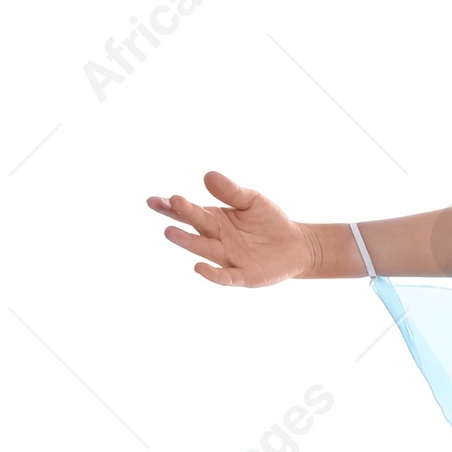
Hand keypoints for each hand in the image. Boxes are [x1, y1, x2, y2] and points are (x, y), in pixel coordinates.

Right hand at [146, 172, 313, 286]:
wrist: (295, 244)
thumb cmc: (269, 221)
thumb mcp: (252, 200)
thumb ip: (231, 191)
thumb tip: (208, 175)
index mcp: (215, 220)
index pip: (190, 212)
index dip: (172, 207)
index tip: (155, 200)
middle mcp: (216, 239)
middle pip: (196, 227)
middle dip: (182, 217)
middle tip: (169, 205)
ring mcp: (227, 258)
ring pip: (205, 250)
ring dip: (188, 242)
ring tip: (171, 232)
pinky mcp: (242, 275)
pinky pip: (225, 276)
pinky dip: (212, 275)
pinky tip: (200, 268)